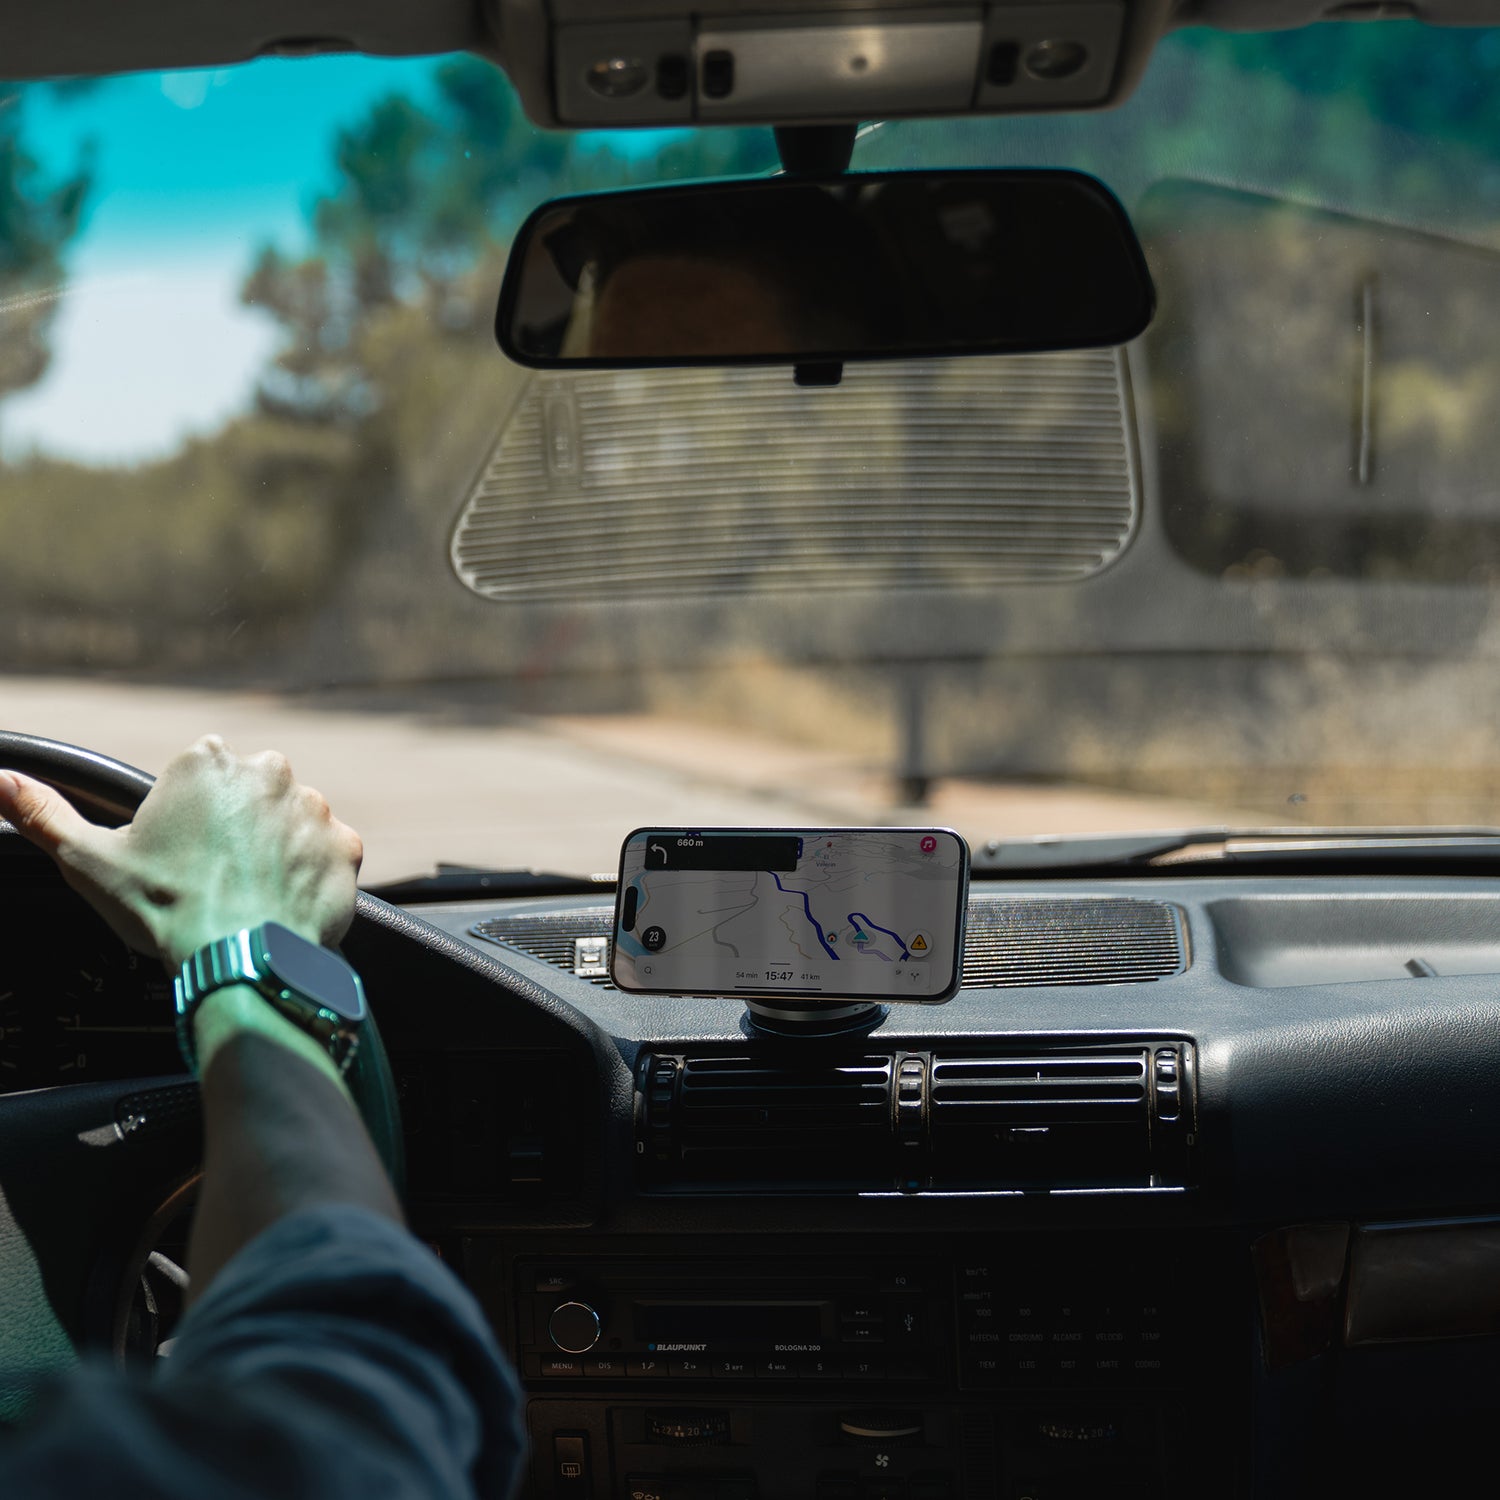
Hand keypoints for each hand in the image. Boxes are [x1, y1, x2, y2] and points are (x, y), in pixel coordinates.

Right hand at [0, 736, 362, 967]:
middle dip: (237, 830)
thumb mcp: (89, 861)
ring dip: (277, 851)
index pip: (201, 776)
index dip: (189, 819)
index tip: (183, 855)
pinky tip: (283, 904)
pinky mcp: (347, 845)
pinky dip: (312, 877)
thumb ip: (41, 814)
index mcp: (206, 761)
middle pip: (250, 796)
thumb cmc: (165, 908)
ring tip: (249, 895)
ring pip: (292, 824)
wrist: (239, 958)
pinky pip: (330, 856)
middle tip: (214, 878)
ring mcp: (315, 807)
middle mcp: (268, 771)